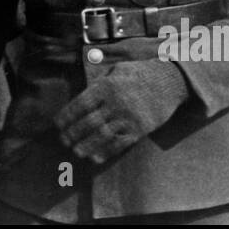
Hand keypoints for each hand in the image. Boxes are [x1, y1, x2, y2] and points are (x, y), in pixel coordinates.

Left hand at [54, 59, 189, 164]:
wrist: (170, 81)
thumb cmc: (140, 73)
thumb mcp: (117, 70)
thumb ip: (100, 82)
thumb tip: (82, 96)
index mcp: (107, 86)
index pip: (81, 104)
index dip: (67, 116)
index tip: (58, 124)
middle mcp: (116, 102)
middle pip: (89, 122)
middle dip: (73, 133)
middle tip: (63, 140)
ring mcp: (128, 117)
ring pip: (102, 135)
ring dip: (86, 145)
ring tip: (76, 151)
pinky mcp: (140, 129)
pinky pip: (120, 144)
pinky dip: (106, 152)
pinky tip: (96, 158)